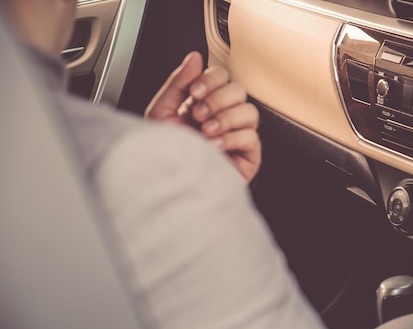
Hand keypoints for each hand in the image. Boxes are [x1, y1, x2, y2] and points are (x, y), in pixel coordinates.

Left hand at [145, 52, 260, 182]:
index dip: (211, 80)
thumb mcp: (161, 112)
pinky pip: (251, 137)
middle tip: (198, 115)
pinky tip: (214, 146)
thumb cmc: (162, 156)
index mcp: (203, 104)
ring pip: (250, 112)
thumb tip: (194, 58)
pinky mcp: (247, 156)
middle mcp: (222, 118)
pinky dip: (231, 139)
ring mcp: (236, 136)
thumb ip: (178, 82)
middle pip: (238, 90)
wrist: (165, 187)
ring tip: (205, 132)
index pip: (222, 77)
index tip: (194, 93)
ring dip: (225, 119)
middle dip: (217, 100)